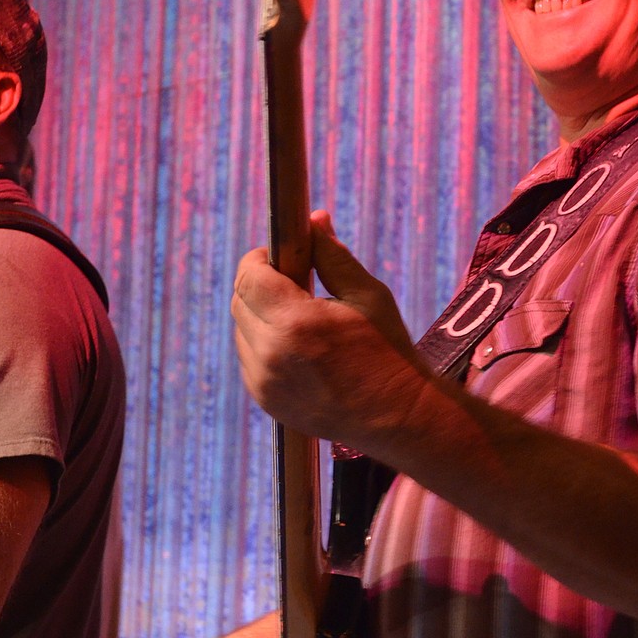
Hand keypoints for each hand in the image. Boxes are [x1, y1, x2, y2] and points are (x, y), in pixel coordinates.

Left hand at [232, 211, 427, 449]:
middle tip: (292, 283)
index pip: (250, 275)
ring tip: (300, 319)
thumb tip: (314, 220)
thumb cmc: (387, 352)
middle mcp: (271, 354)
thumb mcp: (368, 296)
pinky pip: (249, 359)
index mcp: (296, 323)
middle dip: (260, 284)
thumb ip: (333, 256)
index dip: (259, 258)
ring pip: (242, 330)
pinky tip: (298, 347)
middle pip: (241, 301)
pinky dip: (264, 345)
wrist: (396, 417)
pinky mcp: (265, 400)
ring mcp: (264, 382)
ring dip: (261, 316)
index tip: (279, 255)